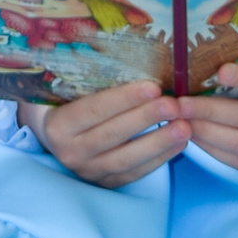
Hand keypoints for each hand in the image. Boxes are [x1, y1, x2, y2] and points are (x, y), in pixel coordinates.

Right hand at [25, 78, 190, 189]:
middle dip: (147, 119)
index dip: (124, 99)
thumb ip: (85, 78)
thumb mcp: (64, 89)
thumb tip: (127, 55)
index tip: (153, 87)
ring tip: (185, 126)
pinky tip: (179, 144)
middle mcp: (70, 151)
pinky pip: (135, 173)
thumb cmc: (63, 103)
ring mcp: (88, 171)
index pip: (93, 110)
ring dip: (159, 142)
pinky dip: (159, 159)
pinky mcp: (105, 182)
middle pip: (112, 134)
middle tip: (175, 105)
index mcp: (57, 125)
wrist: (51, 136)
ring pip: (126, 158)